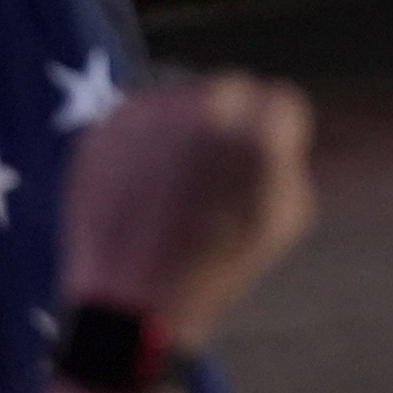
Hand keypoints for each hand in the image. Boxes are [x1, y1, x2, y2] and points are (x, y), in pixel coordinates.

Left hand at [60, 73, 315, 350]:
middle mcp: (201, 112)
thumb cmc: (216, 270)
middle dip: (232, 120)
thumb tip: (278, 134)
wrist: (132, 305)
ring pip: (180, 95)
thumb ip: (288, 162)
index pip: (282, 101)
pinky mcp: (104, 126)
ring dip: (186, 125)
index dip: (278, 134)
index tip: (267, 158)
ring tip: (176, 183)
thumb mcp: (280, 221)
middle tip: (219, 167)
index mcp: (255, 138)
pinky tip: (143, 185)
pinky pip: (137, 116)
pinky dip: (145, 140)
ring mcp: (146, 115)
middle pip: (231, 87)